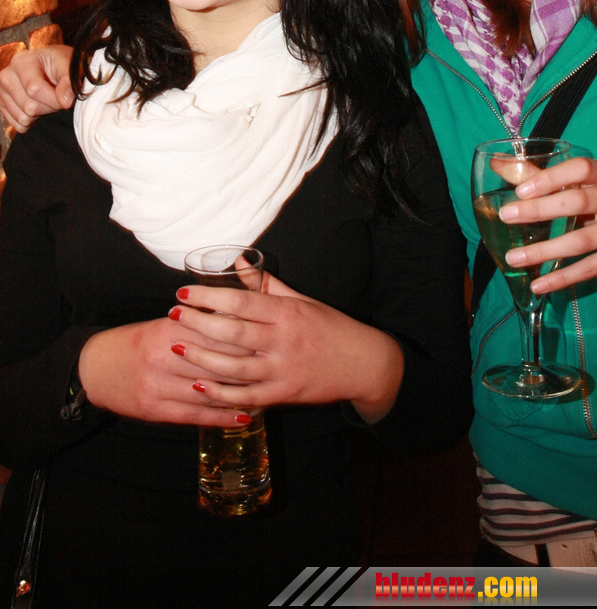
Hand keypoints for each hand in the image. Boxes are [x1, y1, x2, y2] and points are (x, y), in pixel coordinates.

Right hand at [0, 45, 73, 131]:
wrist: (50, 67)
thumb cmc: (60, 65)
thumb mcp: (69, 67)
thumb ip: (69, 82)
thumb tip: (65, 101)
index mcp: (21, 62)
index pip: (34, 90)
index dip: (54, 100)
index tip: (66, 99)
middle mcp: (6, 76)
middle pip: (29, 107)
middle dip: (49, 107)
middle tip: (57, 97)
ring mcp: (1, 92)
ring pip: (24, 118)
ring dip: (41, 114)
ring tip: (46, 99)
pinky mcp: (1, 106)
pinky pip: (19, 126)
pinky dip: (32, 122)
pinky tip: (37, 106)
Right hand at [77, 316, 256, 427]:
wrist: (96, 368)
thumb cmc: (137, 342)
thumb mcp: (164, 324)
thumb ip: (197, 320)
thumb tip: (236, 312)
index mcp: (168, 328)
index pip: (213, 330)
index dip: (244, 334)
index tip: (270, 336)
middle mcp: (164, 355)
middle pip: (215, 359)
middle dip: (249, 363)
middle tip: (279, 365)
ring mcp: (159, 384)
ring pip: (209, 389)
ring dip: (241, 392)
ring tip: (270, 392)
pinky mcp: (155, 409)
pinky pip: (195, 414)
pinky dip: (222, 416)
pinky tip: (245, 416)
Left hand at [168, 275, 404, 423]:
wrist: (363, 364)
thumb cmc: (331, 327)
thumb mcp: (302, 301)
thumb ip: (268, 284)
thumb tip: (239, 261)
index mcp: (287, 313)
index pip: (241, 301)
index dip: (208, 297)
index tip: (183, 292)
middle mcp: (283, 341)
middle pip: (232, 332)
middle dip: (197, 323)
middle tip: (172, 314)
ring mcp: (283, 370)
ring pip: (234, 367)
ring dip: (201, 358)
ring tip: (176, 346)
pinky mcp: (284, 395)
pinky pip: (246, 396)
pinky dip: (221, 393)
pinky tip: (199, 386)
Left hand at [496, 157, 596, 292]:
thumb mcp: (584, 184)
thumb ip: (541, 175)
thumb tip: (497, 164)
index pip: (580, 169)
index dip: (550, 178)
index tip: (520, 190)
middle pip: (578, 203)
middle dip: (539, 210)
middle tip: (506, 217)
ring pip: (581, 241)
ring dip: (544, 250)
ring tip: (513, 258)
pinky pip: (591, 268)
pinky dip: (562, 278)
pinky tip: (538, 284)